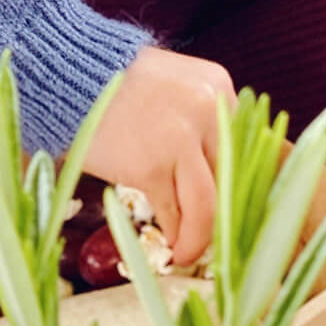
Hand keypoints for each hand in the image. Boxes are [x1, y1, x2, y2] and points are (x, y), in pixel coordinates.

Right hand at [83, 46, 235, 265]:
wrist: (70, 76)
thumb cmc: (121, 84)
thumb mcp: (176, 84)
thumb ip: (203, 116)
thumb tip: (222, 164)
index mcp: (219, 89)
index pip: (254, 144)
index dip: (254, 182)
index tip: (249, 206)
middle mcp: (209, 111)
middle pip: (235, 178)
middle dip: (228, 214)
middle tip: (220, 234)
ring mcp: (180, 139)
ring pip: (209, 204)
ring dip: (201, 236)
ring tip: (190, 249)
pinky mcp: (150, 166)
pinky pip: (172, 213)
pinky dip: (176, 234)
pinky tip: (173, 243)